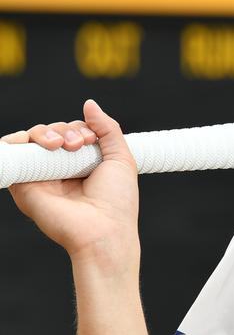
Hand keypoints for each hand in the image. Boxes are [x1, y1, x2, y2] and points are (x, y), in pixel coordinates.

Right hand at [3, 100, 139, 263]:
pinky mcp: (24, 183)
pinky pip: (11, 153)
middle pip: (51, 132)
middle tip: (79, 145)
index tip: (91, 139)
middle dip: (66, 129)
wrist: (104, 230)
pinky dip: (17, 141)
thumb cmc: (117, 201)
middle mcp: (60, 169)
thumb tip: (89, 104)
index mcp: (82, 163)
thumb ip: (108, 129)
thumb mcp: (121, 158)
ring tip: (61, 145)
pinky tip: (41, 145)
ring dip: (46, 132)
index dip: (80, 128)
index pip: (72, 132)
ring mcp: (41, 175)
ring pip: (32, 138)